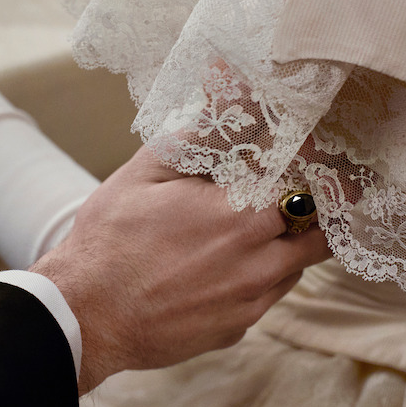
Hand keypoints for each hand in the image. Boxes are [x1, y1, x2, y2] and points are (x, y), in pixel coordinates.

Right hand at [31, 147, 331, 393]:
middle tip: (288, 192)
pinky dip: (257, 276)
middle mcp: (259, 261)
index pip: (311, 182)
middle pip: (321, 229)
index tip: (302, 155)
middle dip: (312, 208)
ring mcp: (251, 301)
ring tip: (245, 229)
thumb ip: (199, 130)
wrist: (84, 317)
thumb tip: (227, 79)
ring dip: (285, 242)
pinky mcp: (237, 328)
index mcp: (242, 214)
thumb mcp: (147, 171)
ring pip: (298, 264)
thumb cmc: (109, 240)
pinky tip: (220, 265)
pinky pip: (267, 296)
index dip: (312, 165)